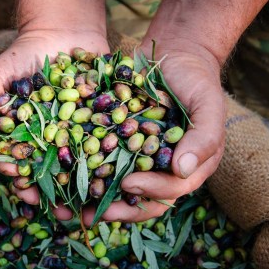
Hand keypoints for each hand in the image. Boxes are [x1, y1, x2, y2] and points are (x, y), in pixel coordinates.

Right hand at [0, 29, 109, 204]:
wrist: (63, 34)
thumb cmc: (25, 54)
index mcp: (21, 135)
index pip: (16, 162)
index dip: (18, 177)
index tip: (23, 189)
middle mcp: (46, 140)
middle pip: (47, 172)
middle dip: (50, 193)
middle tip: (57, 210)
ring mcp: (73, 135)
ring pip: (75, 167)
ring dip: (79, 188)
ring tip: (86, 206)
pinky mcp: (97, 126)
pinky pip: (102, 146)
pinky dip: (106, 163)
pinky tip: (111, 177)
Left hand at [55, 42, 225, 225]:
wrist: (173, 53)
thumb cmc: (196, 79)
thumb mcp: (208, 103)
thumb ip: (204, 137)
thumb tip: (183, 170)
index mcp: (188, 168)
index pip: (170, 190)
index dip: (150, 191)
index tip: (128, 183)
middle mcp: (161, 169)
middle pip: (140, 199)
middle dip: (115, 209)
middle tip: (89, 215)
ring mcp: (137, 158)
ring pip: (115, 187)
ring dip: (92, 200)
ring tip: (66, 209)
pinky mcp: (117, 144)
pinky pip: (99, 162)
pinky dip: (81, 172)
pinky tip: (60, 176)